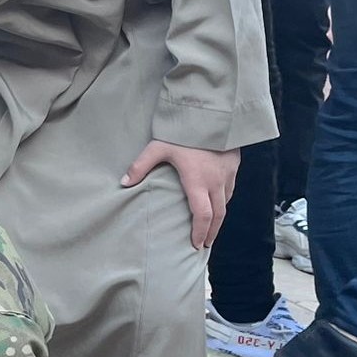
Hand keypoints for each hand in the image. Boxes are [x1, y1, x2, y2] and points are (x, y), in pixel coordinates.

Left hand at [122, 140, 239, 249]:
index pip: (202, 215)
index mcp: (198, 181)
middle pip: (218, 215)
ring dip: (219, 217)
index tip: (196, 244)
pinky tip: (219, 202)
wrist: (212, 112)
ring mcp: (227, 174)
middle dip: (212, 232)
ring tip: (211, 226)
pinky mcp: (234, 165)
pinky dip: (224, 200)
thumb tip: (123, 183)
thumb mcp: (158, 147)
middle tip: (205, 244)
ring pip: (226, 202)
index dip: (199, 232)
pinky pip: (231, 188)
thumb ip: (140, 166)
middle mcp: (216, 181)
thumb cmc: (183, 131)